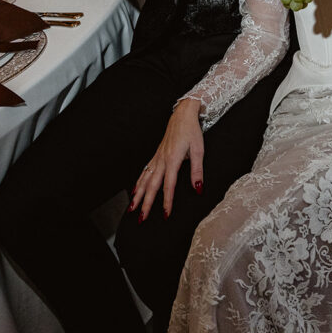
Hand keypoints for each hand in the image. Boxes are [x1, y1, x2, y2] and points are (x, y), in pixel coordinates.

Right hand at [128, 99, 203, 220]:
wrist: (182, 114)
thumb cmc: (192, 131)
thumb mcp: (199, 149)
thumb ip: (197, 171)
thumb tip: (198, 189)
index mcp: (172, 160)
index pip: (168, 186)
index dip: (167, 201)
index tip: (166, 215)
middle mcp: (162, 160)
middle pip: (152, 185)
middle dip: (146, 203)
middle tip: (142, 218)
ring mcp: (157, 157)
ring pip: (144, 179)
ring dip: (138, 194)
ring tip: (132, 208)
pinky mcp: (156, 154)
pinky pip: (144, 171)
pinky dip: (138, 182)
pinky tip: (135, 190)